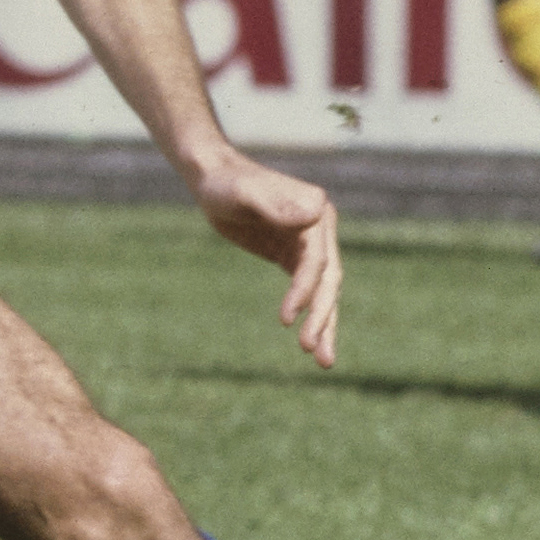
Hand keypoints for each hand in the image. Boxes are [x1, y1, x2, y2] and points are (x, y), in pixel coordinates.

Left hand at [193, 148, 341, 366]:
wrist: (212, 178)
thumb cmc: (226, 183)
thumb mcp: (244, 192)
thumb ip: (275, 202)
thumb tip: (315, 212)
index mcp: (316, 211)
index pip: (317, 259)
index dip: (305, 290)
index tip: (286, 318)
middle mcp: (319, 228)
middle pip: (327, 280)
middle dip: (321, 316)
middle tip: (309, 350)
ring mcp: (309, 244)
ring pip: (323, 291)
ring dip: (324, 324)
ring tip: (322, 361)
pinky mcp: (293, 257)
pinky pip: (307, 290)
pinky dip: (309, 314)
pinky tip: (308, 341)